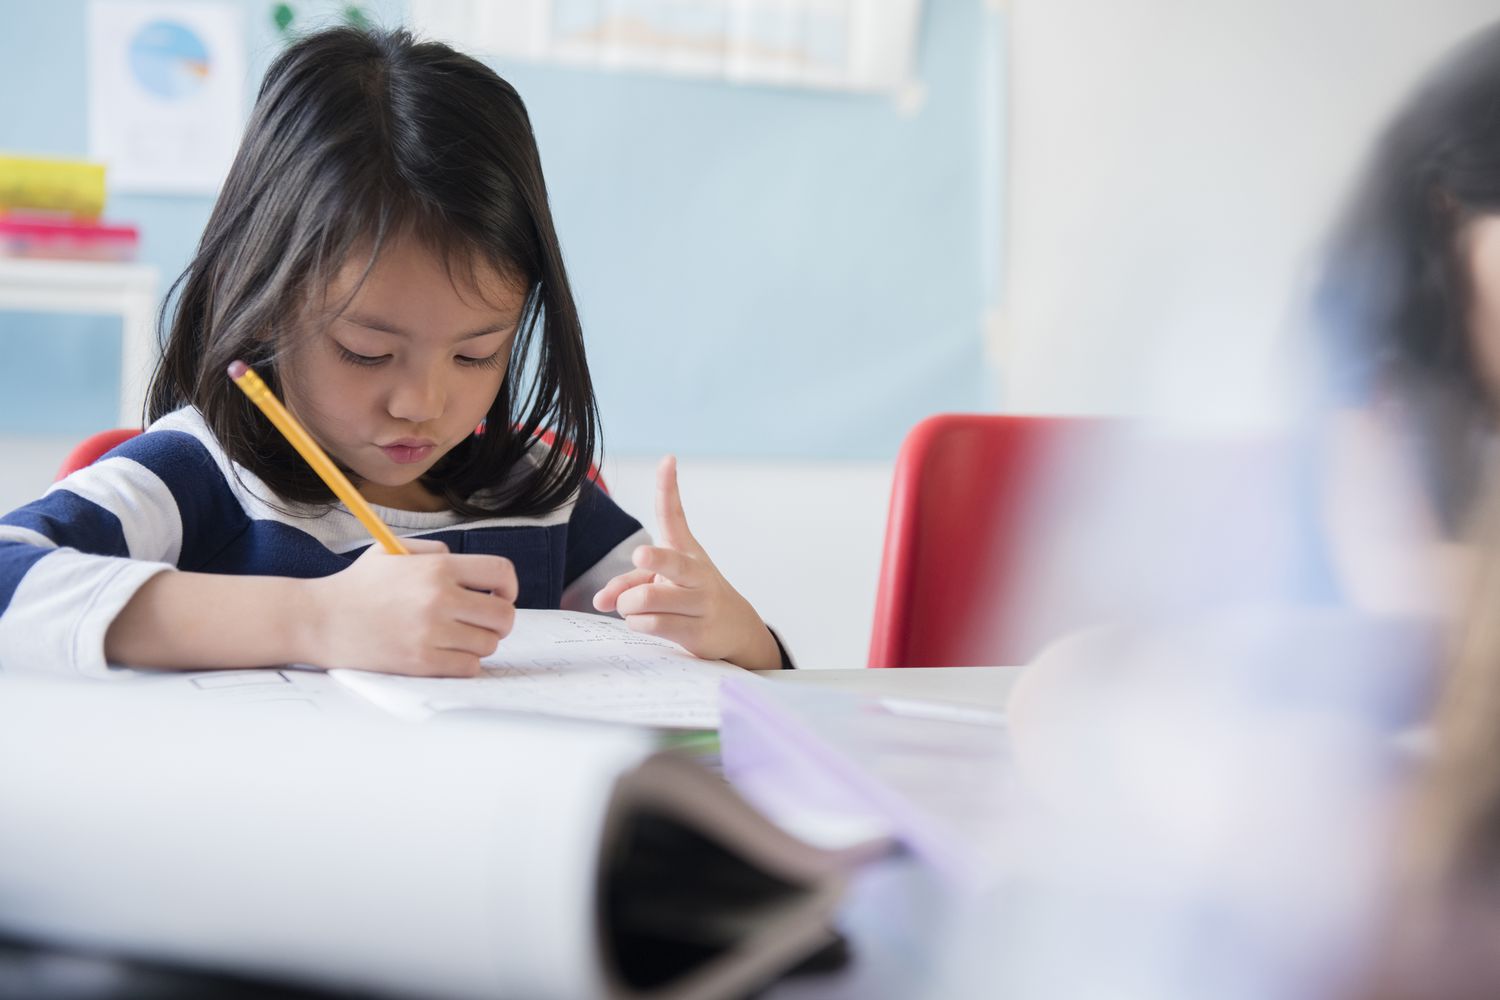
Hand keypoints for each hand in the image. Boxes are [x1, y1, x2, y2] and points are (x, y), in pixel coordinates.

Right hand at [307, 538, 516, 675]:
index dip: (508, 587)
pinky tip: (445, 655)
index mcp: (437, 567)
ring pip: (488, 644)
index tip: (500, 596)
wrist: (319, 620)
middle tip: (481, 623)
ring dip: (478, 643)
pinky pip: (469, 667)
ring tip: (455, 638)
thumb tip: (475, 572)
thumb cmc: (358, 586)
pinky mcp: (421, 662)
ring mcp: (431, 632)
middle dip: (499, 621)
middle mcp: (439, 598)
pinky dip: (464, 664)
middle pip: (504, 615)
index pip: (501, 573)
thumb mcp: (393, 551)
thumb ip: (436, 552)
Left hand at [593, 456, 781, 670]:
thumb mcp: (663, 583)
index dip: (669, 487)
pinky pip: (652, 624)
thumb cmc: (692, 597)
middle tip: (640, 555)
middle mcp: (696, 572)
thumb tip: (601, 601)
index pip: (675, 515)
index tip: (668, 459)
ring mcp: (700, 602)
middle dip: (654, 560)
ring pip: (647, 599)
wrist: (736, 630)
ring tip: (632, 609)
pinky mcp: (697, 631)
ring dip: (628, 606)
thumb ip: (629, 584)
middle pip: (670, 562)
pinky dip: (636, 624)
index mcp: (686, 550)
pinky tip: (644, 623)